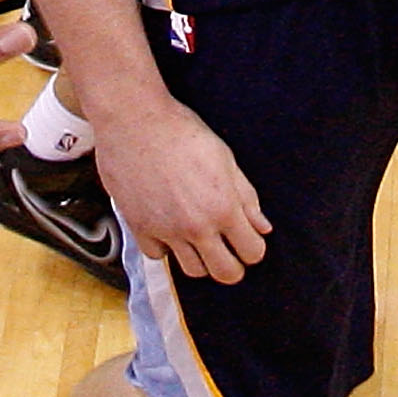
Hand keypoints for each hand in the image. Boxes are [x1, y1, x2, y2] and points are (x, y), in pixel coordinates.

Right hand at [95, 92, 269, 283]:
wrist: (134, 122)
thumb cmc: (182, 132)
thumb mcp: (225, 158)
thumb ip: (246, 197)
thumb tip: (263, 227)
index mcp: (223, 207)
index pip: (252, 252)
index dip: (255, 247)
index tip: (249, 239)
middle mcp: (196, 227)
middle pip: (225, 274)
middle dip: (233, 265)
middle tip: (229, 249)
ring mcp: (166, 231)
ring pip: (193, 271)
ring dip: (201, 258)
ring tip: (200, 236)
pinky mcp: (139, 229)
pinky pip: (158, 256)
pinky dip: (166, 247)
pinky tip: (169, 226)